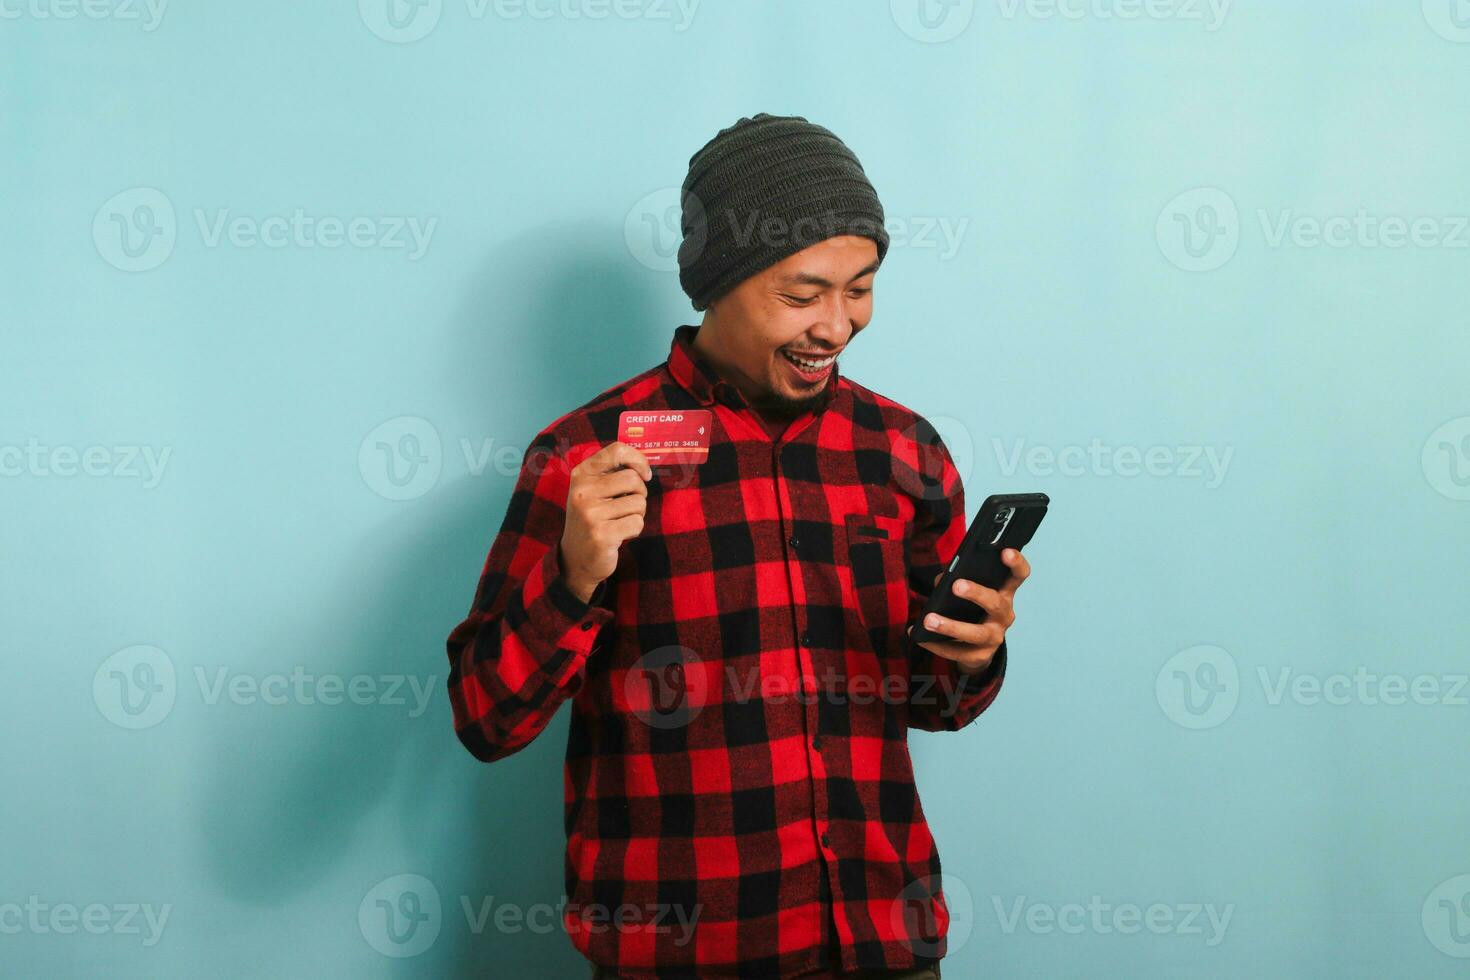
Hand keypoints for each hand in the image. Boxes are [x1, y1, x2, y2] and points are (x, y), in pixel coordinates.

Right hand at [559, 441, 651, 602]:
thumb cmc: (593, 519)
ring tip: (619, 522)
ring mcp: (590, 513)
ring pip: (638, 503)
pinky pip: (637, 523)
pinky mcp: (601, 534)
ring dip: (637, 514)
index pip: (617, 450)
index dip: (638, 459)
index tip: (644, 474)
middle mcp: (582, 491)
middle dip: (639, 493)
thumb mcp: (593, 490)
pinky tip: (619, 535)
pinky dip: (634, 530)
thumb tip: (644, 468)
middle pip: (633, 479)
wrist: (576, 559)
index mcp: (581, 474)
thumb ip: (613, 473)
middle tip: (626, 507)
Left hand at [907, 549, 1030, 674]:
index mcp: (1004, 593)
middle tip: (956, 585)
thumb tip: (942, 579)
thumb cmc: (971, 610)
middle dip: (976, 593)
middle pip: (995, 603)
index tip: (1005, 551)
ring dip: (951, 626)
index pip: (1018, 576)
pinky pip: (958, 652)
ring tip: (929, 620)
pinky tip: (920, 638)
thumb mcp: (967, 592)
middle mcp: (1004, 615)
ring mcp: (995, 638)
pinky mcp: (981, 656)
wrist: (977, 649)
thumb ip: (955, 579)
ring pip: (976, 633)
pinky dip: (937, 645)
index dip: (1016, 563)